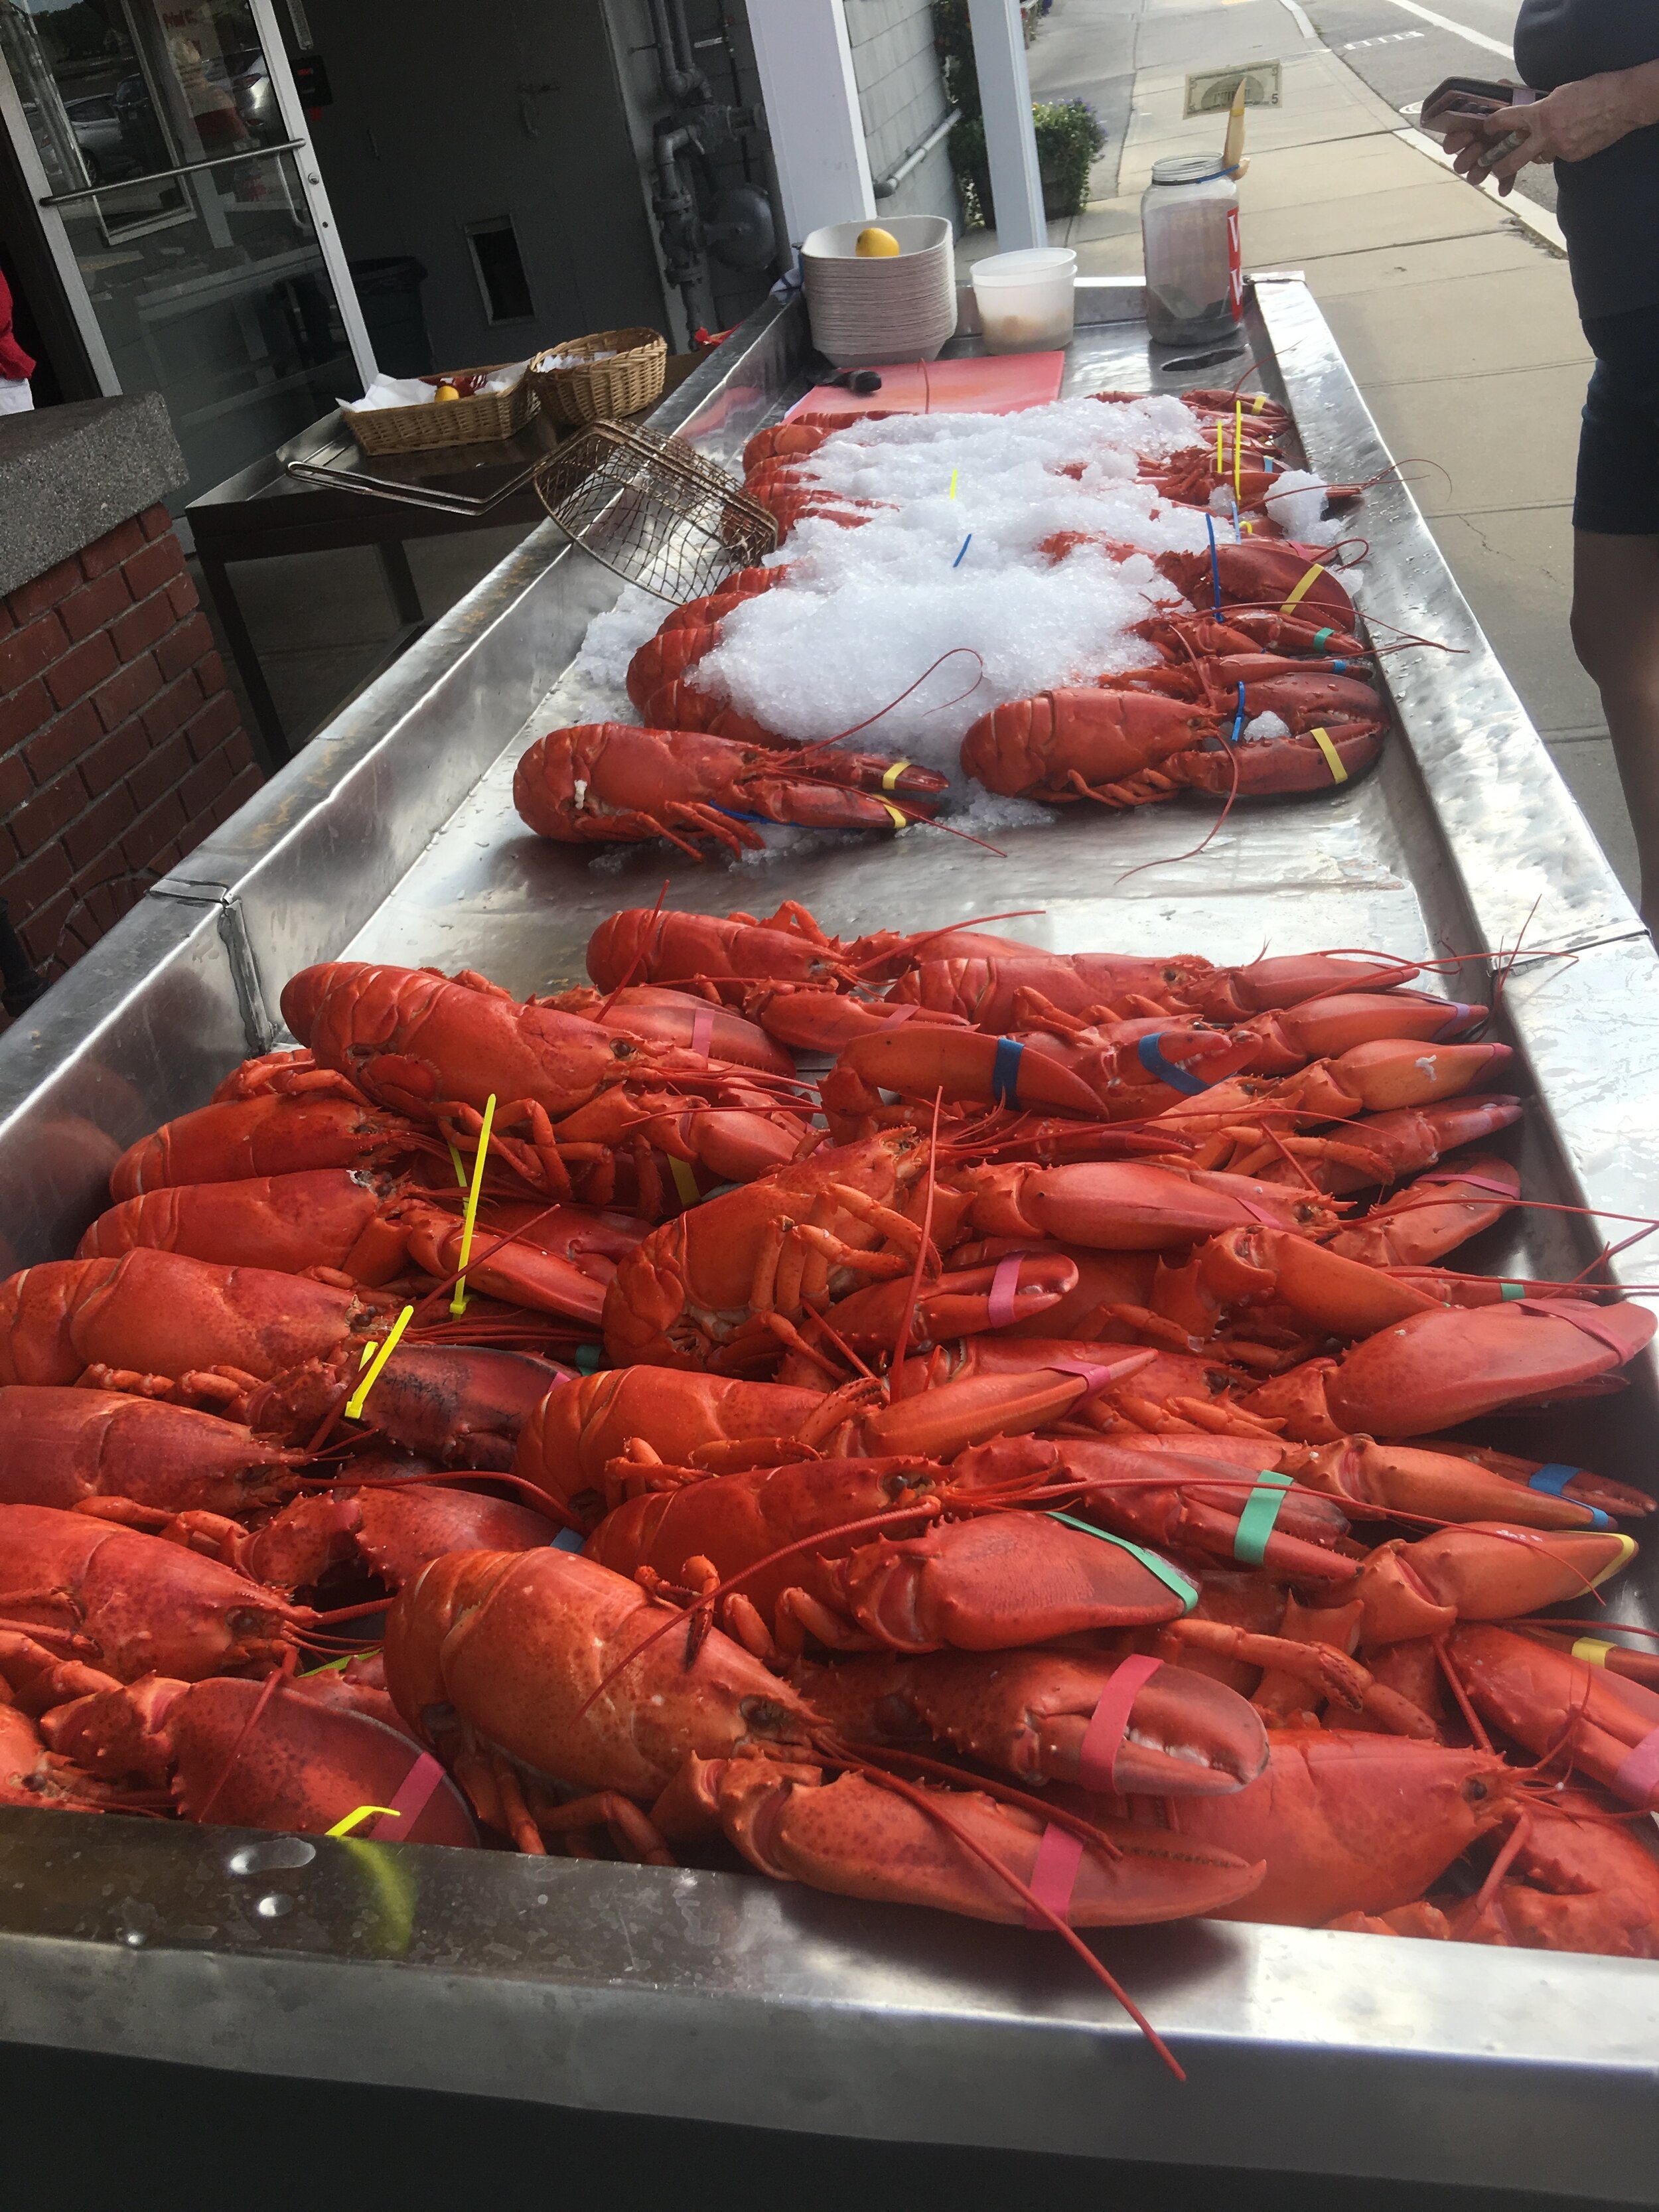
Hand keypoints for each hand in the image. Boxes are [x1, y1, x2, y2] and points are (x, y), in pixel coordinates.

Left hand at [1455, 68, 1658, 192]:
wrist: (1622, 102)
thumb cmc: (1593, 90)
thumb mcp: (1561, 92)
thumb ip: (1541, 105)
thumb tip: (1526, 107)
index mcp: (1541, 115)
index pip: (1508, 120)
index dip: (1494, 124)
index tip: (1487, 126)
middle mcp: (1547, 136)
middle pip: (1513, 159)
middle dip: (1500, 166)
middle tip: (1493, 168)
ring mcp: (1560, 149)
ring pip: (1538, 157)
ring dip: (1538, 151)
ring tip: (1547, 139)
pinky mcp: (1573, 157)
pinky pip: (1558, 156)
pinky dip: (1559, 149)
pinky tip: (1570, 137)